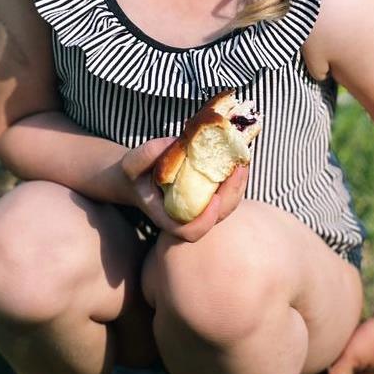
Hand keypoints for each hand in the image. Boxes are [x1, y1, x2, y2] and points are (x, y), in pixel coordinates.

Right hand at [120, 139, 248, 242]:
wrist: (134, 180)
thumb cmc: (132, 174)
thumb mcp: (131, 162)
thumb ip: (147, 153)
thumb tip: (176, 141)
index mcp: (165, 217)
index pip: (189, 232)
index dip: (205, 220)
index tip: (215, 198)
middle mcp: (185, 219)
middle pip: (216, 218)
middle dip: (231, 194)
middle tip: (239, 168)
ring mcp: (198, 210)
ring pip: (226, 206)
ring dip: (237, 185)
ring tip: (241, 160)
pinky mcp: (206, 199)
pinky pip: (225, 194)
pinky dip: (233, 178)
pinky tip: (236, 159)